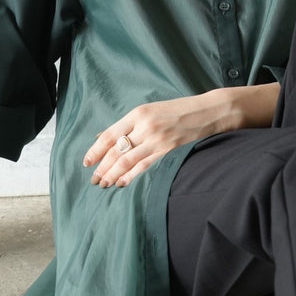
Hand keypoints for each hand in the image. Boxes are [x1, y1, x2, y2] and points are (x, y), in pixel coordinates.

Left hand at [83, 83, 279, 188]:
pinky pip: (144, 166)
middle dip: (102, 167)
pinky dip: (130, 176)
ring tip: (103, 184)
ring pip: (127, 161)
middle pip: (115, 151)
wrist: (209, 111)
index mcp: (138, 114)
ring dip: (112, 174)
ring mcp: (157, 139)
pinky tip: (121, 183)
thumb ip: (128, 125)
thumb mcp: (150, 110)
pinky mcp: (169, 150)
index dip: (95, 151)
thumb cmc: (178, 110)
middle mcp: (145, 126)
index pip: (109, 136)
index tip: (86, 163)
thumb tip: (103, 137)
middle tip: (93, 179)